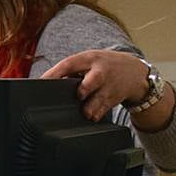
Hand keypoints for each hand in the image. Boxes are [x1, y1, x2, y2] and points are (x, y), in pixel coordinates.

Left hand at [43, 50, 158, 121]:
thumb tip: (47, 85)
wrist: (133, 70)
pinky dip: (97, 114)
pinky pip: (104, 109)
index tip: (41, 82)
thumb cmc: (102, 66)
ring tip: (85, 112)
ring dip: (90, 108)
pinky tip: (92, 116)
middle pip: (93, 79)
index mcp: (89, 59)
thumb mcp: (88, 61)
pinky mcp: (115, 98)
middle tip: (79, 96)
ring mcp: (110, 85)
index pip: (69, 64)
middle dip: (84, 89)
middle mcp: (100, 71)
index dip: (54, 73)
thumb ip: (70, 71)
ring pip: (99, 99)